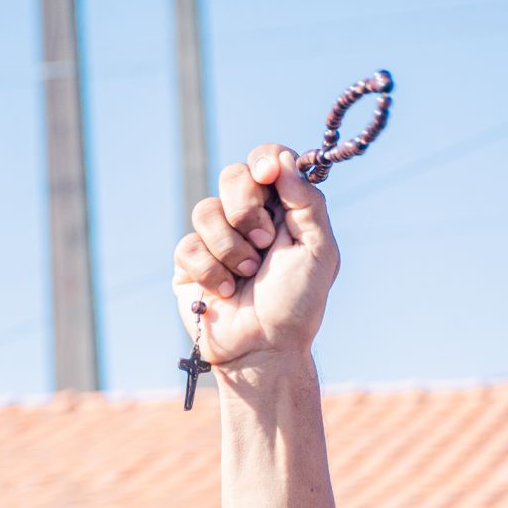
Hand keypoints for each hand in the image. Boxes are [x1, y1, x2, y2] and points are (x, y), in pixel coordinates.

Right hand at [173, 144, 339, 369]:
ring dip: (231, 247)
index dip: (264, 161)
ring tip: (247, 274)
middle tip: (264, 243)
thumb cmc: (298, 303)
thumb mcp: (319, 250)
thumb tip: (279, 160)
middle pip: (232, 175)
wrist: (264, 348)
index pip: (267, 159)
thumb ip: (306, 200)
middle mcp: (248, 217)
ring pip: (205, 210)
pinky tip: (226, 292)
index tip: (268, 177)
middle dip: (247, 209)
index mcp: (282, 207)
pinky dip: (211, 271)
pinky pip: (188, 245)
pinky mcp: (189, 262)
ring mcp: (216, 238)